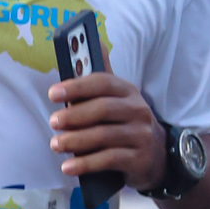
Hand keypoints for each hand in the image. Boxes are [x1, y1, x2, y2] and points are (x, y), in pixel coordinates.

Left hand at [47, 70, 165, 192]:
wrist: (156, 155)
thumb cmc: (125, 123)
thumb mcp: (117, 99)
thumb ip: (102, 77)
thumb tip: (94, 41)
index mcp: (128, 91)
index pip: (103, 82)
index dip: (77, 86)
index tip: (53, 93)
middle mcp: (137, 110)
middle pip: (103, 109)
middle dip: (74, 115)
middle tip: (53, 122)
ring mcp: (140, 135)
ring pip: (104, 136)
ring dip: (76, 141)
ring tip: (56, 145)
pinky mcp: (139, 159)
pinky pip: (109, 159)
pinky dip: (86, 164)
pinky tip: (69, 167)